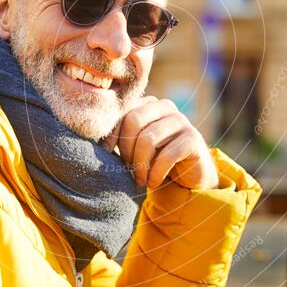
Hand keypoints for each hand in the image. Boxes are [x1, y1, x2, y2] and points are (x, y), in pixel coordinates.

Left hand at [100, 96, 218, 189]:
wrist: (189, 176)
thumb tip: (92, 142)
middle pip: (133, 120)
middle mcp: (165, 106)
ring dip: (140, 165)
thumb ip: (121, 137)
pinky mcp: (193, 138)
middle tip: (127, 170)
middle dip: (126, 150)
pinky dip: (156, 173)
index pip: (122, 112)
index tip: (106, 156)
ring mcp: (181, 120)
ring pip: (148, 139)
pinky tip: (153, 183)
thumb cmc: (155, 160)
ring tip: (140, 180)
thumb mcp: (135, 147)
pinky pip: (167, 155)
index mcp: (147, 104)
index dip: (111, 136)